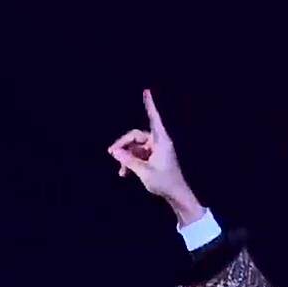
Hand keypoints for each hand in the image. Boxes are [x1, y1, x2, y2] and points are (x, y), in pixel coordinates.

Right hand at [107, 90, 204, 225]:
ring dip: (126, 158)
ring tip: (121, 172)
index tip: (146, 91)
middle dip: (123, 145)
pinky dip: (131, 162)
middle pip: (136, 136)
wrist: (176, 195)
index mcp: (161, 141)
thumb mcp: (143, 171)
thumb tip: (115, 151)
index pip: (153, 118)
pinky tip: (124, 173)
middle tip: (111, 154)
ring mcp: (156, 150)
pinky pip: (138, 156)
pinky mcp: (153, 158)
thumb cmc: (164, 182)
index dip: (150, 105)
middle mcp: (159, 142)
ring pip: (135, 148)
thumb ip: (128, 160)